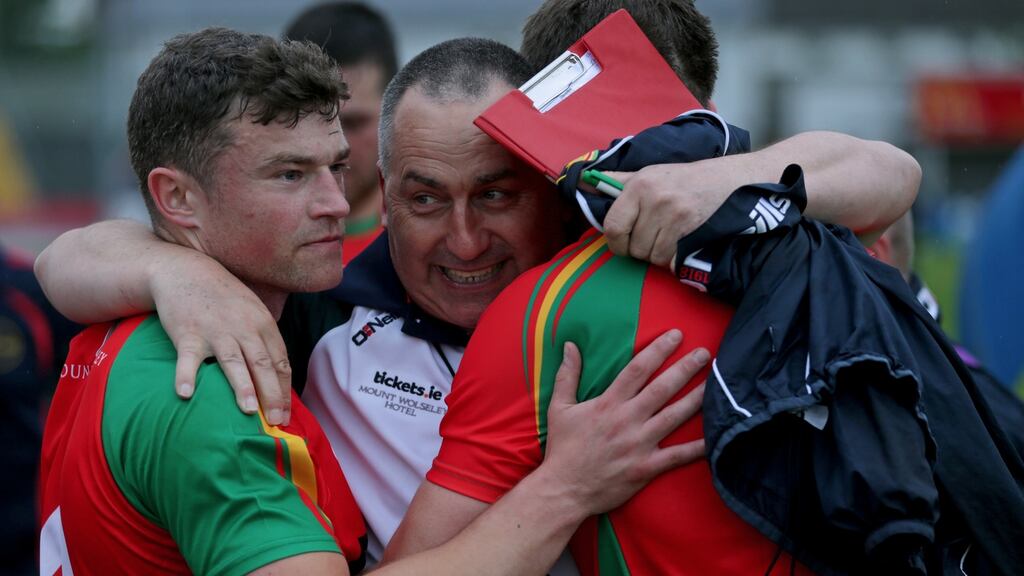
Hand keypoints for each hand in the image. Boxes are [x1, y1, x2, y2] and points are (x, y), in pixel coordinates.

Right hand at [151, 254, 291, 424]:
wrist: (186, 270)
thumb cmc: (223, 297)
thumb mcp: (253, 311)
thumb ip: (264, 340)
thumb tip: (279, 376)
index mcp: (263, 324)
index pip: (280, 361)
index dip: (285, 389)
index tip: (287, 414)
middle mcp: (243, 328)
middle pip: (263, 364)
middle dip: (272, 394)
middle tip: (276, 421)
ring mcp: (215, 331)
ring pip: (233, 361)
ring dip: (241, 386)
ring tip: (248, 411)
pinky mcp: (187, 333)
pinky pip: (187, 358)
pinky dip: (186, 375)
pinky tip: (185, 393)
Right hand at [542, 329, 708, 515]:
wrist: (564, 490)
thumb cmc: (562, 448)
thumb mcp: (559, 408)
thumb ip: (567, 375)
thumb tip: (570, 346)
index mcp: (608, 403)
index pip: (637, 369)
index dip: (658, 350)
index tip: (676, 335)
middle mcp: (627, 420)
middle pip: (662, 388)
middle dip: (686, 368)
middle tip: (705, 353)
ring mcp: (639, 444)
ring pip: (674, 416)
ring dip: (697, 398)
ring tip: (716, 383)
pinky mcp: (646, 468)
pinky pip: (678, 456)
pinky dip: (698, 447)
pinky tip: (716, 436)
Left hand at [602, 163, 733, 269]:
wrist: (724, 180)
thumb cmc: (679, 179)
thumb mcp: (647, 174)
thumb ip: (617, 181)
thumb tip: (585, 183)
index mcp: (638, 185)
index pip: (613, 226)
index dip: (615, 242)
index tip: (621, 244)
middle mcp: (654, 199)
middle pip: (633, 247)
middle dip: (638, 250)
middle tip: (648, 240)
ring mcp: (674, 215)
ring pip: (651, 255)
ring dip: (655, 255)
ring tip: (663, 240)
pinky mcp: (690, 228)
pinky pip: (669, 258)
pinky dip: (670, 258)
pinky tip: (676, 244)